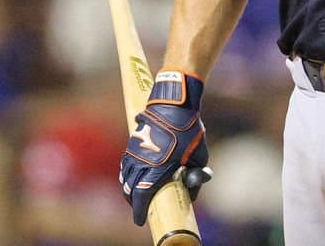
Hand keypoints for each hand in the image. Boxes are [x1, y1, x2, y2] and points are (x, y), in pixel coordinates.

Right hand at [119, 71, 210, 225]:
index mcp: (156, 169)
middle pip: (130, 189)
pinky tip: (133, 175)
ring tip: (135, 194)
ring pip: (125, 176)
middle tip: (140, 208)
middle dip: (133, 202)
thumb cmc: (189, 131)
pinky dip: (127, 173)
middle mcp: (142, 162)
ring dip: (128, 188)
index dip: (139, 211)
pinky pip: (126, 163)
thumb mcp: (199, 157)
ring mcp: (135, 151)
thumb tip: (192, 193)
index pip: (142, 197)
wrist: (174, 104)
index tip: (140, 221)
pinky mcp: (133, 141)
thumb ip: (196, 177)